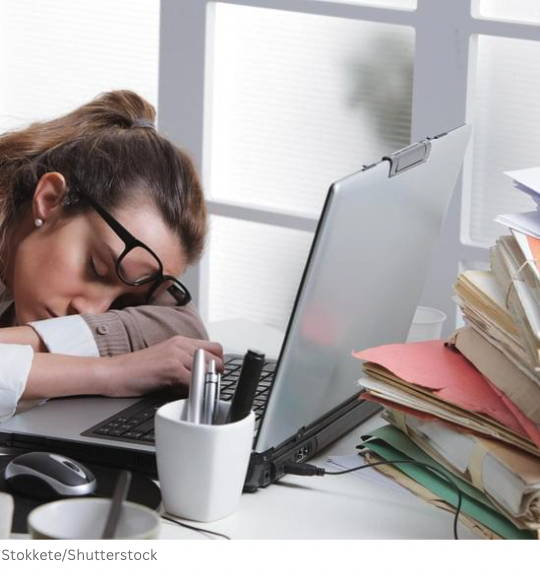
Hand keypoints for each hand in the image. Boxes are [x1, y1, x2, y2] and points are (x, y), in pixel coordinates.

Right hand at [103, 336, 223, 396]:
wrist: (112, 372)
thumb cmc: (136, 371)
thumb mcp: (165, 361)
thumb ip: (184, 364)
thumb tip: (203, 378)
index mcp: (181, 341)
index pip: (215, 348)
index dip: (217, 364)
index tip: (211, 377)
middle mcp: (181, 344)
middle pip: (217, 358)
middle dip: (214, 375)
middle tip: (203, 386)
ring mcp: (177, 354)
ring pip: (208, 369)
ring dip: (204, 383)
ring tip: (192, 391)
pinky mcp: (171, 367)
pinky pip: (194, 381)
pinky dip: (193, 391)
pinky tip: (183, 394)